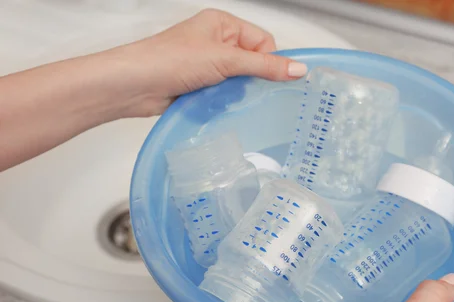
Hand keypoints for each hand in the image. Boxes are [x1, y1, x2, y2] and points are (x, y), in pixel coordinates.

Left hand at [121, 9, 307, 115]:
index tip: (272, 80)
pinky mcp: (200, 86)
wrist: (135, 85)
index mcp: (223, 24)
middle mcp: (216, 41)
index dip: (269, 61)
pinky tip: (219, 107)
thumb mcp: (226, 59)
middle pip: (252, 63)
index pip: (263, 41)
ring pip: (239, 82)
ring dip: (236, 93)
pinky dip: (225, 102)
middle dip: (251, 79)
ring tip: (226, 98)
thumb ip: (264, 66)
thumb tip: (300, 70)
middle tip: (246, 90)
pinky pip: (225, 95)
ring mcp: (207, 65)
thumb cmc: (173, 60)